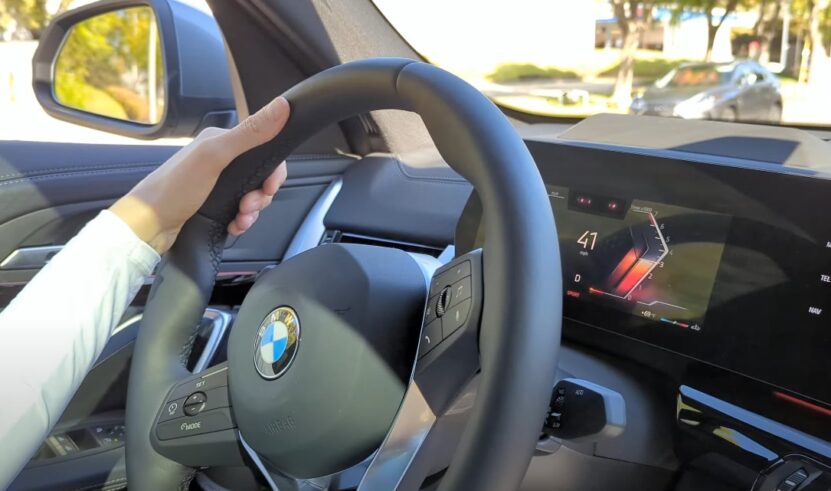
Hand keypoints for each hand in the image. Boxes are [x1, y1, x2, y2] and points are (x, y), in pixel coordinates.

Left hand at [110, 97, 289, 253]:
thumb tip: (282, 106)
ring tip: (240, 219)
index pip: (263, 150)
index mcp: (221, 142)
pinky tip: (234, 226)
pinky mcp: (214, 203)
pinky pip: (241, 211)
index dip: (273, 171)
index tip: (268, 187)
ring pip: (252, 196)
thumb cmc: (174, 188)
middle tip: (248, 206)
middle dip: (260, 196)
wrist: (148, 225)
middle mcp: (220, 160)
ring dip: (252, 212)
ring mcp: (217, 183)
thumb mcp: (215, 157)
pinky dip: (242, 221)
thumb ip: (250, 133)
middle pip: (260, 177)